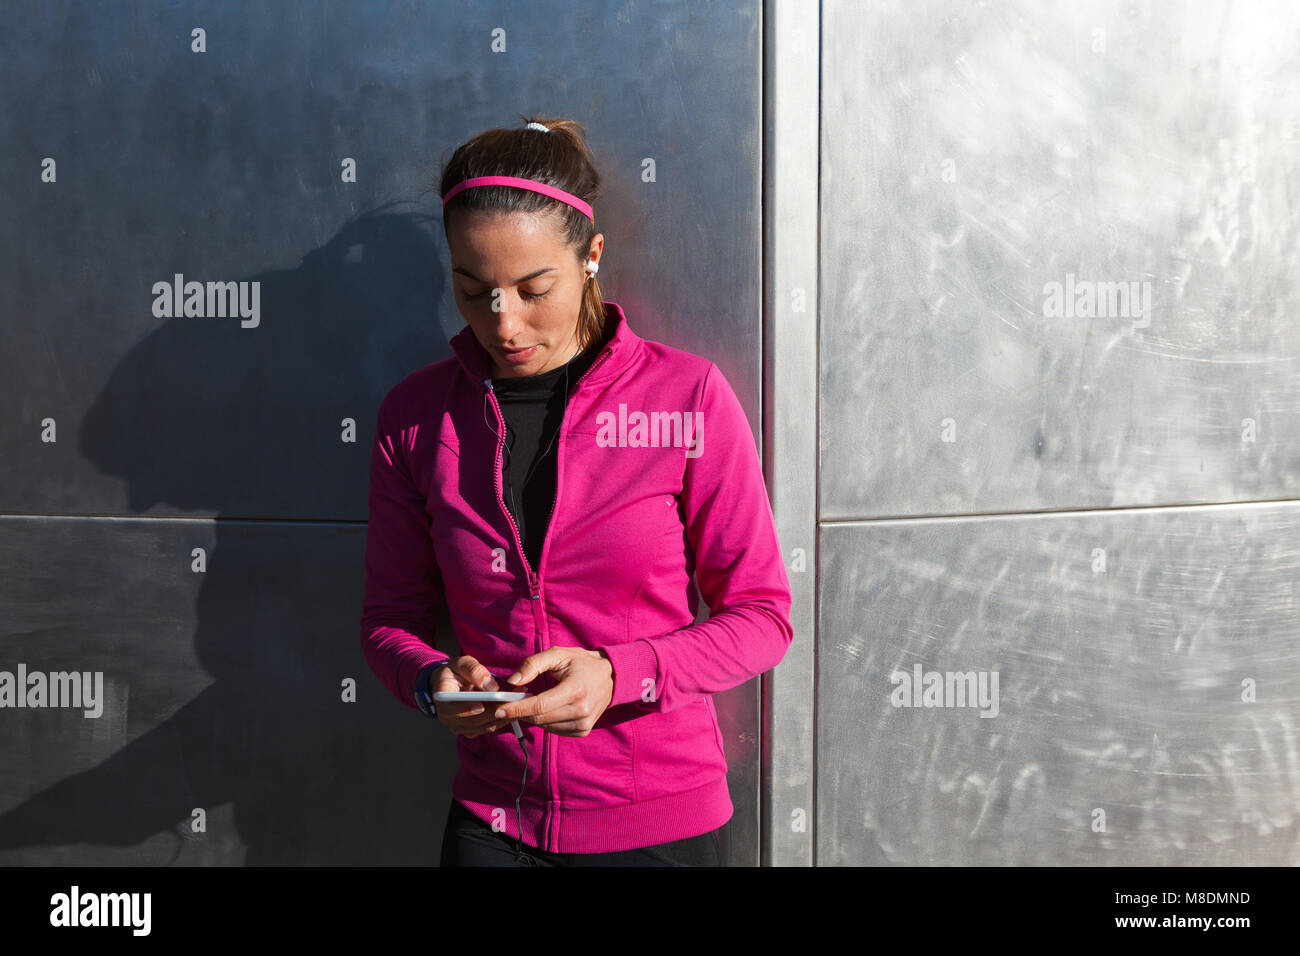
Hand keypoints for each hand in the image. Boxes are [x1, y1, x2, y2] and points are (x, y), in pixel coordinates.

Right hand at [432, 655, 506, 738]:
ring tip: (519, 703)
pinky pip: (488, 728)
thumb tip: (490, 686)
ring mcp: (459, 726)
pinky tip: (514, 709)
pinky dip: (502, 719)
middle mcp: (447, 717)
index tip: (482, 705)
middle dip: (493, 711)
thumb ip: (474, 670)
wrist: (451, 684)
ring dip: (502, 716)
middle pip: (473, 720)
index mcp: (442, 698)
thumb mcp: (462, 663)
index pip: (452, 708)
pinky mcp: (471, 730)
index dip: (467, 709)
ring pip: (483, 726)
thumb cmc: (456, 671)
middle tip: (512, 701)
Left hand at [483, 647, 613, 737]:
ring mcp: (583, 724)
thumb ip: (533, 664)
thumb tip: (512, 681)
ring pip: (545, 726)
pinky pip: (554, 730)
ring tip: (530, 701)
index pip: (539, 705)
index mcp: (575, 690)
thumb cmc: (581, 663)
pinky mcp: (582, 731)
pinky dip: (545, 721)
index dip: (516, 708)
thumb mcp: (558, 654)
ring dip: (532, 716)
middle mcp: (581, 711)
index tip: (498, 708)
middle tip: (507, 702)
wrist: (611, 677)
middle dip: (519, 711)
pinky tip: (548, 708)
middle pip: (539, 718)